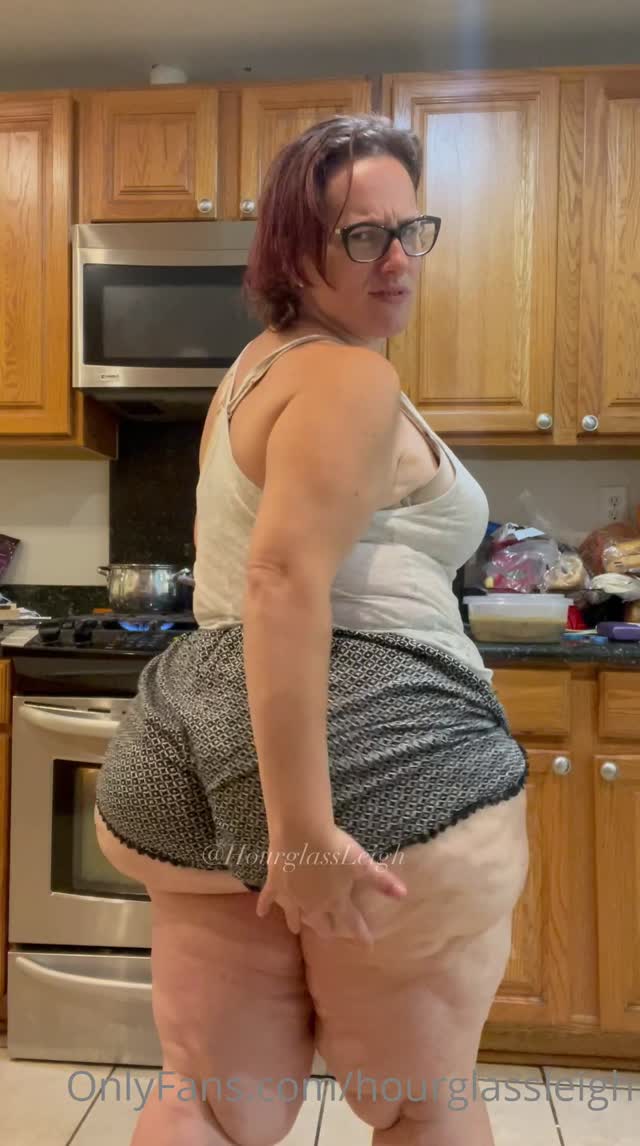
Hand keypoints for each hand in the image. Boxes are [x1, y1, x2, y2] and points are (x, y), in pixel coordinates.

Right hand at [256, 823, 406, 942]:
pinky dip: (265, 907)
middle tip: (331, 936)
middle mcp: (313, 906)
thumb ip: (381, 881)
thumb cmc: (334, 847)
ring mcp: (292, 897)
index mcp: (336, 902)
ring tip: (298, 929)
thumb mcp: (362, 863)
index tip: (367, 945)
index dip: (360, 934)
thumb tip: (403, 894)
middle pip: (321, 924)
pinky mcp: (276, 884)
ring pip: (295, 916)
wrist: (301, 832)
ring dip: (298, 923)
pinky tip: (261, 914)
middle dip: (328, 931)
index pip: (351, 923)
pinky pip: (269, 899)